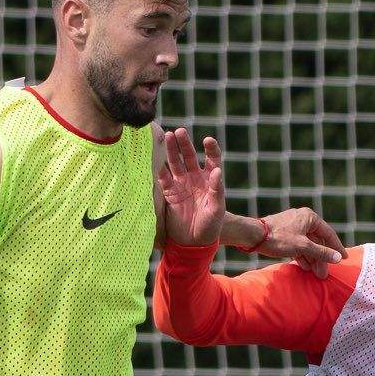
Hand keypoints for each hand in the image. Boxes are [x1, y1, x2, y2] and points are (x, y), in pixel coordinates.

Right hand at [159, 127, 225, 246]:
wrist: (193, 243)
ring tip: (168, 136)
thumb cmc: (210, 226)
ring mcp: (182, 185)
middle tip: (179, 132)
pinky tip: (157, 160)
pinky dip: (160, 170)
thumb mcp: (217, 208)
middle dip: (185, 144)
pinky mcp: (170, 193)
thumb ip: (217, 189)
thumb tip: (217, 170)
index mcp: (211, 181)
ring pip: (176, 163)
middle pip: (190, 157)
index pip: (212, 159)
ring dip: (172, 151)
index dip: (210, 149)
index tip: (207, 141)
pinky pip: (164, 179)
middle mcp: (196, 179)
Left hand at [255, 206, 345, 277]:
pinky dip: (302, 256)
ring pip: (307, 244)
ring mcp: (293, 226)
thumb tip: (338, 258)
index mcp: (310, 217)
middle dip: (321, 258)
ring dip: (312, 259)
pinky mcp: (285, 234)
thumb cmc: (279, 238)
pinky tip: (305, 267)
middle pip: (317, 241)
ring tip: (316, 274)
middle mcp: (303, 219)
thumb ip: (321, 252)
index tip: (344, 259)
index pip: (329, 234)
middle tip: (324, 274)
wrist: (253, 236)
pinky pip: (298, 245)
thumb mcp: (302, 246)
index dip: (337, 248)